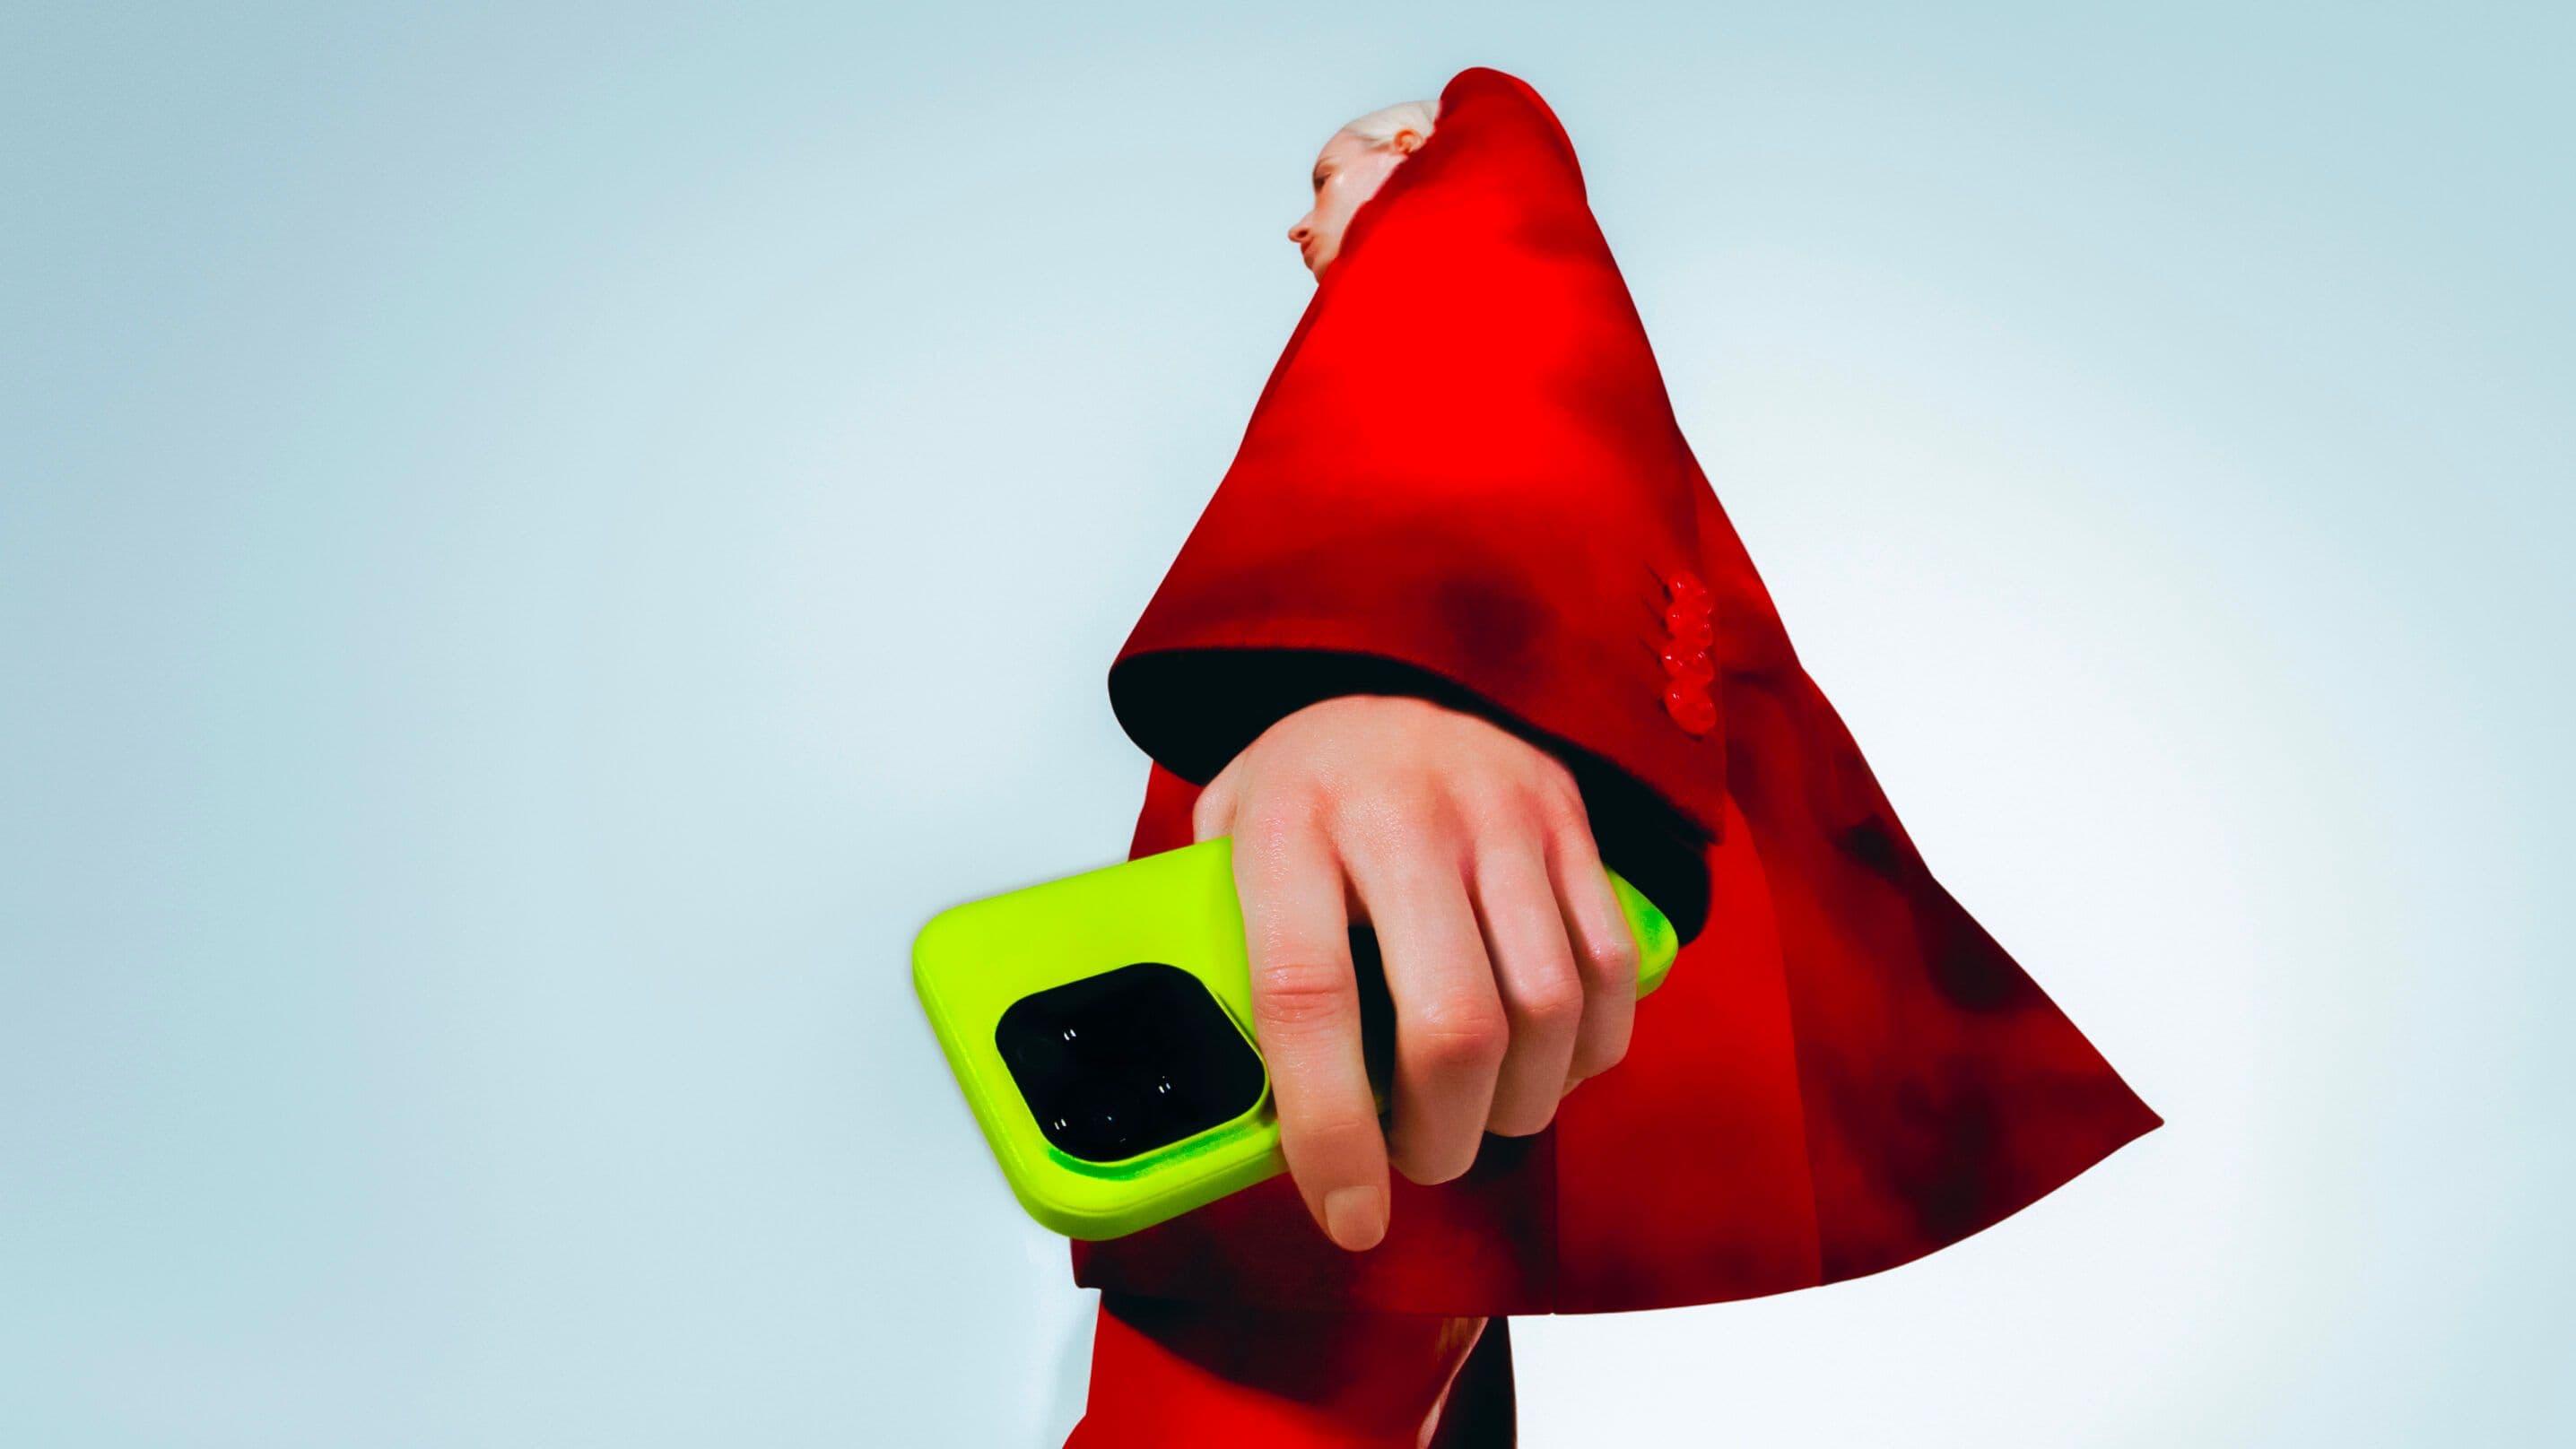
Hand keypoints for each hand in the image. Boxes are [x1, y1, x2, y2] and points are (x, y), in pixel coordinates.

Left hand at [1189, 693, 1641, 1251]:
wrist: (1386, 677)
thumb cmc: (1300, 797)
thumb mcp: (1226, 855)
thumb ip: (1228, 962)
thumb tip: (1244, 1117)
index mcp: (1289, 825)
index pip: (1308, 998)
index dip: (1330, 1129)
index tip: (1348, 1213)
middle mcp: (1401, 810)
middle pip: (1453, 1023)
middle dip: (1442, 1135)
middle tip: (1418, 1162)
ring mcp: (1502, 808)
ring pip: (1547, 1009)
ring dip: (1517, 1104)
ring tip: (1476, 1116)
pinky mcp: (1571, 817)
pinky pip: (1610, 967)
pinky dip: (1585, 1050)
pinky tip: (1540, 1062)